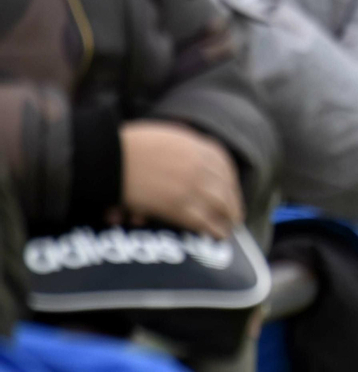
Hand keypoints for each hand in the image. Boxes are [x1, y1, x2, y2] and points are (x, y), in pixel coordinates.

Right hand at [120, 121, 241, 239]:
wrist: (108, 158)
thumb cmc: (124, 147)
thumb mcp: (162, 136)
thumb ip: (179, 145)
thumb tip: (188, 152)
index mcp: (193, 144)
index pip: (223, 163)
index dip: (230, 180)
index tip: (232, 189)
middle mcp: (198, 163)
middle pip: (225, 185)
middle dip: (232, 201)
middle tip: (235, 213)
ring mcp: (190, 184)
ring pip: (220, 203)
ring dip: (228, 216)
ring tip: (230, 226)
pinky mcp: (178, 205)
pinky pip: (204, 219)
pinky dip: (214, 228)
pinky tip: (219, 234)